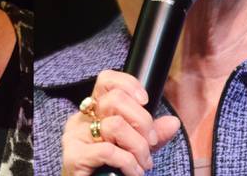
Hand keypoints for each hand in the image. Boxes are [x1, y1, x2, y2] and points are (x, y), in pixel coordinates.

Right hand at [61, 70, 180, 175]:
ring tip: (142, 164)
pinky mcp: (74, 155)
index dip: (128, 84)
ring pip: (115, 125)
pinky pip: (109, 151)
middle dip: (143, 121)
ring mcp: (75, 136)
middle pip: (115, 99)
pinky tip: (133, 172)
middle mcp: (81, 119)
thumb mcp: (135, 149)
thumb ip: (152, 135)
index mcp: (93, 112)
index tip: (145, 101)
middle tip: (150, 143)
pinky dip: (129, 163)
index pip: (106, 80)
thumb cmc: (109, 170)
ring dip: (138, 147)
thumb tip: (172, 122)